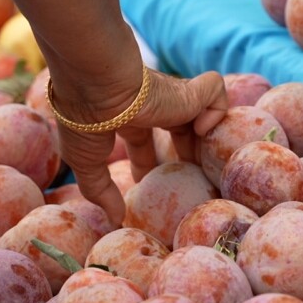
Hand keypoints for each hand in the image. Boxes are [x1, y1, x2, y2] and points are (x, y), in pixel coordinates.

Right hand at [53, 69, 227, 225]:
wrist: (96, 84)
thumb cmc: (85, 121)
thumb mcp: (86, 162)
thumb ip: (100, 190)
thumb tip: (115, 218)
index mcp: (124, 117)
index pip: (141, 140)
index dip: (147, 162)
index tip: (151, 183)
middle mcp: (149, 106)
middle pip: (176, 130)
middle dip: (187, 154)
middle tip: (194, 181)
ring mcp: (171, 98)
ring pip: (201, 114)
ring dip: (207, 141)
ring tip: (210, 167)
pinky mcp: (188, 92)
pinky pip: (215, 92)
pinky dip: (217, 110)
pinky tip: (201, 130)